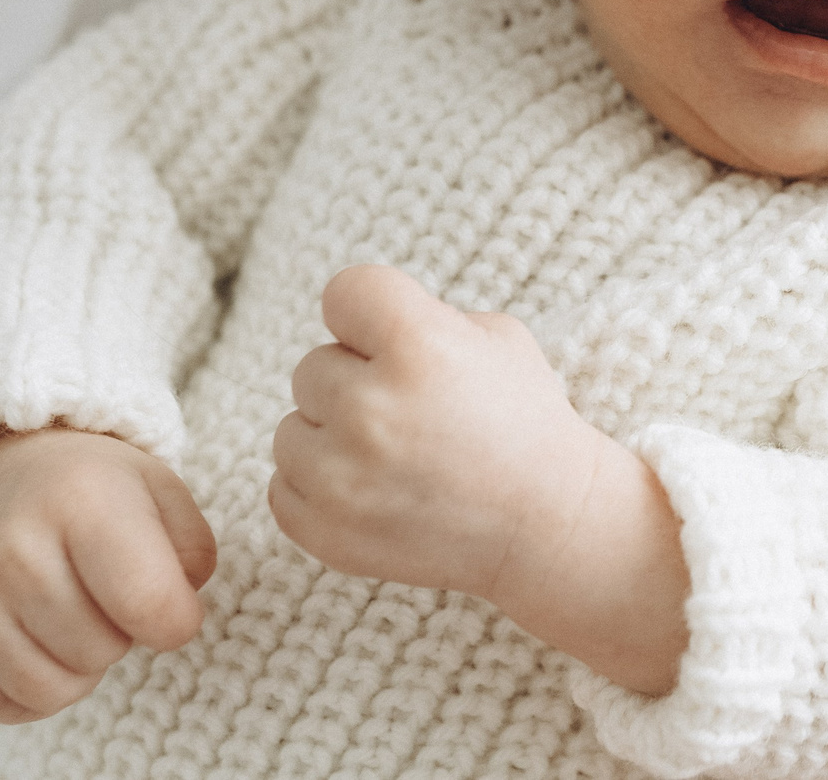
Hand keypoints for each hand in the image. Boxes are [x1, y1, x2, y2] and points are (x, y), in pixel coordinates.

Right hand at [0, 428, 216, 723]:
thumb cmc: (96, 490)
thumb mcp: (162, 492)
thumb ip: (192, 554)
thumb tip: (175, 617)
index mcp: (82, 499)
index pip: (150, 603)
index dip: (178, 620)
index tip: (172, 603)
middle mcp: (13, 546)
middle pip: (105, 651)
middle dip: (123, 632)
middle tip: (106, 591)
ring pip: (55, 690)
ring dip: (82, 666)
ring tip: (75, 613)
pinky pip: (10, 707)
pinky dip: (38, 688)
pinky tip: (39, 637)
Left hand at [269, 265, 599, 607]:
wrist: (545, 522)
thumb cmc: (523, 420)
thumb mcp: (496, 337)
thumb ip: (420, 318)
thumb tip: (357, 330)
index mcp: (417, 345)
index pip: (343, 293)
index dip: (368, 314)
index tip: (392, 338)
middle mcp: (370, 408)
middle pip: (312, 367)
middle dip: (355, 381)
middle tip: (410, 411)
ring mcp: (341, 478)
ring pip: (289, 430)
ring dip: (332, 438)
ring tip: (394, 456)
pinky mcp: (324, 532)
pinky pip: (282, 488)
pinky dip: (320, 490)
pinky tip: (375, 491)